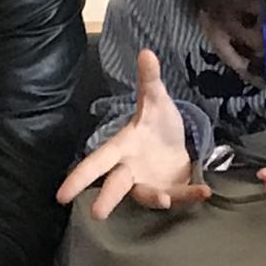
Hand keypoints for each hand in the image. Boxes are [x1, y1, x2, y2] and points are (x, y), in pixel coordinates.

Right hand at [58, 49, 211, 216]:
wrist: (177, 143)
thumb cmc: (157, 124)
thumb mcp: (156, 100)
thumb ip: (149, 80)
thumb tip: (146, 52)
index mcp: (122, 147)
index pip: (97, 161)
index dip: (79, 176)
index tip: (61, 195)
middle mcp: (131, 169)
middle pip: (115, 185)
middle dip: (106, 198)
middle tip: (97, 213)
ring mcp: (150, 182)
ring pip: (146, 194)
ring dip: (153, 198)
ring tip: (162, 199)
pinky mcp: (171, 189)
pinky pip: (178, 194)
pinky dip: (190, 194)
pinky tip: (204, 191)